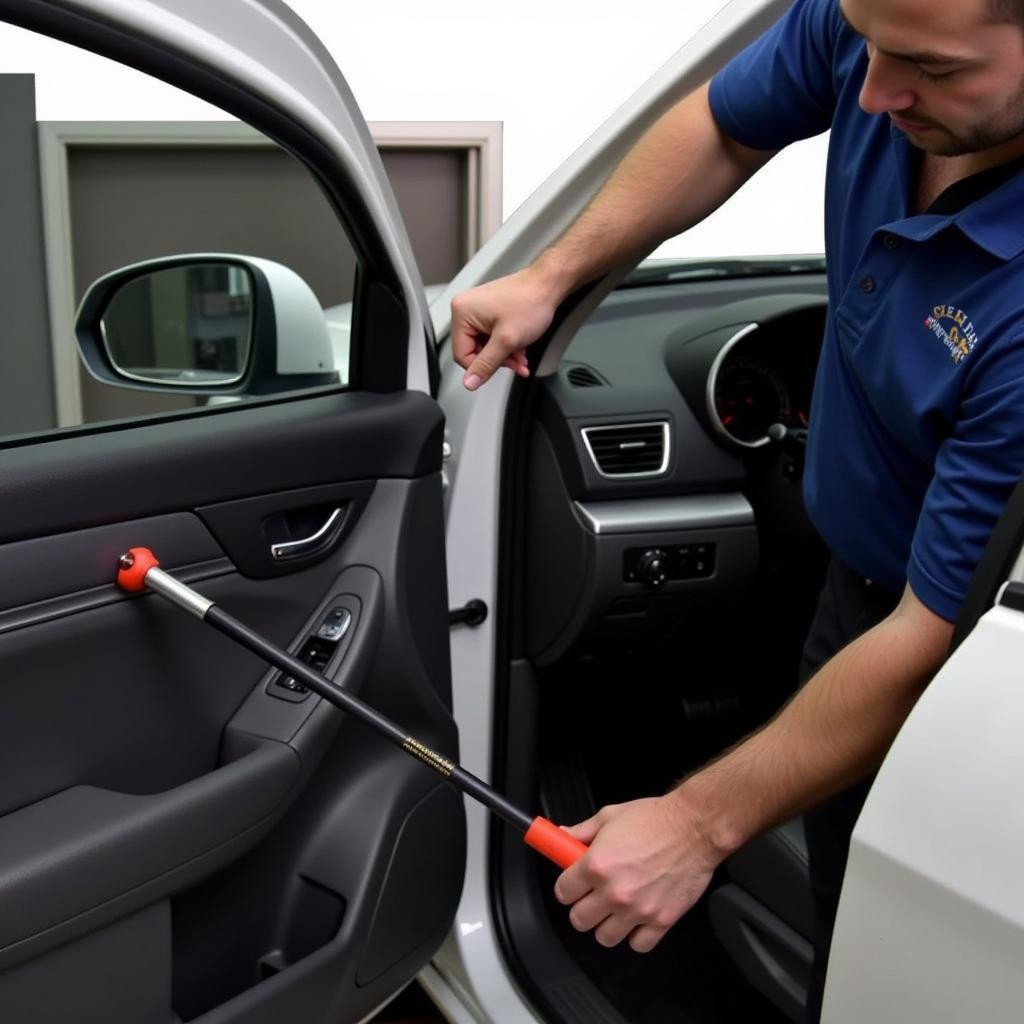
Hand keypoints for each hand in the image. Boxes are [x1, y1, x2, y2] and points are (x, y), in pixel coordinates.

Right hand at [450, 268, 560, 389]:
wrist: (548, 285)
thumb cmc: (531, 300)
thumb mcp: (507, 340)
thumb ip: (486, 364)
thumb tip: (470, 382)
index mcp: (462, 312)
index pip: (461, 354)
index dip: (481, 366)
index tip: (498, 368)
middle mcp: (466, 308)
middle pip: (474, 351)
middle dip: (497, 360)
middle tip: (515, 362)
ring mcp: (478, 309)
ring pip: (486, 346)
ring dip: (505, 355)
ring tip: (520, 355)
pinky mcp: (489, 312)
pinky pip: (492, 337)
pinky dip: (506, 345)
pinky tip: (519, 347)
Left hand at [553, 793, 722, 952]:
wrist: (694, 827)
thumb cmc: (655, 818)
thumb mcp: (610, 815)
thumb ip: (582, 830)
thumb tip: (562, 836)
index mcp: (596, 865)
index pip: (563, 892)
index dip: (567, 886)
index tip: (573, 884)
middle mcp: (614, 892)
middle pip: (579, 920)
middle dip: (582, 907)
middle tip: (592, 896)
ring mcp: (637, 910)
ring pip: (605, 937)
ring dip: (606, 924)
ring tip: (615, 908)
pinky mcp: (661, 921)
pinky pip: (638, 945)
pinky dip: (636, 936)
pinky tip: (638, 918)